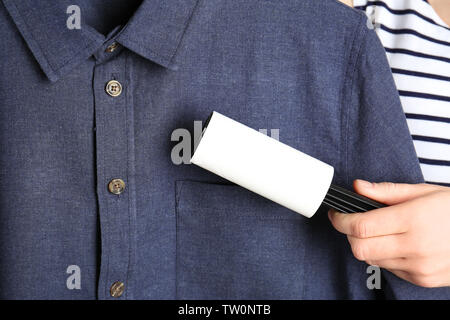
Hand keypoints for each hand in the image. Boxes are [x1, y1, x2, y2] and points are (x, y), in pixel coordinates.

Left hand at [328, 180, 449, 287]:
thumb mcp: (423, 192)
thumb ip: (386, 191)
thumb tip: (358, 187)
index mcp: (413, 220)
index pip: (360, 226)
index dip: (340, 220)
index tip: (336, 214)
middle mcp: (415, 247)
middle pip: (359, 248)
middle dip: (348, 235)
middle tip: (352, 222)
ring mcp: (420, 267)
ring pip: (371, 260)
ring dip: (367, 245)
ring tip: (381, 231)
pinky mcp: (423, 279)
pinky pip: (388, 269)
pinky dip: (384, 256)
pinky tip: (397, 244)